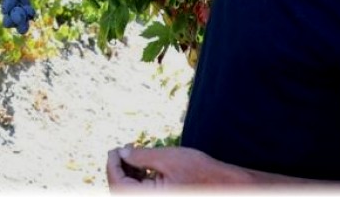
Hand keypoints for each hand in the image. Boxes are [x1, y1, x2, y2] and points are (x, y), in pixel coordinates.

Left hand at [106, 146, 251, 188]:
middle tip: (125, 148)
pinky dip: (140, 179)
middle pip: (122, 189)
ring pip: (132, 190)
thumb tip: (120, 153)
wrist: (226, 185)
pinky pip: (143, 191)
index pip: (118, 185)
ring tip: (136, 153)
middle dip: (120, 168)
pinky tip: (145, 165)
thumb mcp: (167, 158)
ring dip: (130, 173)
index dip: (112, 164)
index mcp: (149, 196)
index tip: (116, 148)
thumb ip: (140, 156)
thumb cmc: (200, 172)